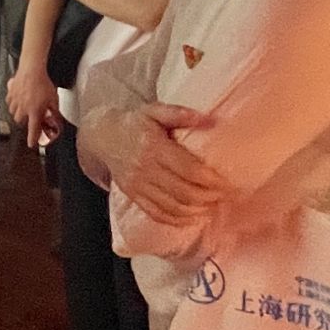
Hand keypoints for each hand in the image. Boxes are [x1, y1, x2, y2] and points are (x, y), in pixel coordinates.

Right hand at [6, 65, 61, 145]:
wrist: (32, 69)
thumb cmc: (43, 83)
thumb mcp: (54, 99)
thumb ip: (55, 112)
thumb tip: (58, 121)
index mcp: (35, 111)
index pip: (33, 129)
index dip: (32, 138)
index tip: (31, 144)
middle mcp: (23, 108)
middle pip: (20, 121)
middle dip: (25, 121)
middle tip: (30, 115)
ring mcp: (15, 101)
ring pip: (13, 113)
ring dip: (18, 113)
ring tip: (24, 107)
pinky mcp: (10, 93)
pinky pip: (9, 102)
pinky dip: (13, 103)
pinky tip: (18, 98)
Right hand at [116, 104, 227, 227]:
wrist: (102, 136)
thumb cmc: (134, 122)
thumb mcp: (154, 110)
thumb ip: (180, 114)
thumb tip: (210, 120)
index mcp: (154, 146)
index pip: (189, 170)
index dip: (211, 180)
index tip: (227, 183)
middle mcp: (145, 168)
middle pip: (184, 192)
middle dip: (209, 198)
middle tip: (224, 196)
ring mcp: (138, 185)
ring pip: (173, 207)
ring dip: (197, 211)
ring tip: (212, 206)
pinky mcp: (134, 196)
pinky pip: (158, 214)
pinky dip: (178, 220)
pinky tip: (192, 217)